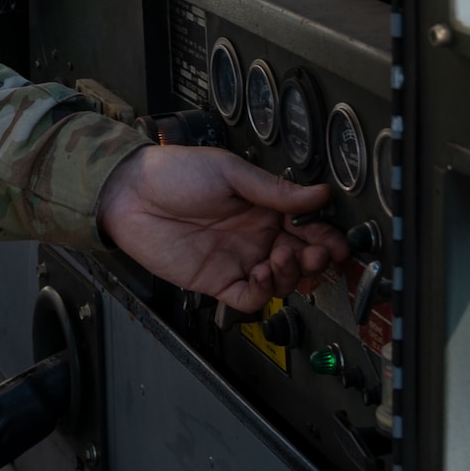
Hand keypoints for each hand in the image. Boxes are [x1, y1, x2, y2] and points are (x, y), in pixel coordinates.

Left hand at [95, 144, 349, 313]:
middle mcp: (254, 236)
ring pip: (281, 282)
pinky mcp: (217, 280)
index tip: (339, 242)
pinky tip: (262, 274)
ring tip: (283, 257)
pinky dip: (263, 292)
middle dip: (317, 260)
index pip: (307, 228)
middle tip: (320, 253)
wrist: (130, 193)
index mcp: (263, 207)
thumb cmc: (174, 173)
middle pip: (301, 259)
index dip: (326, 237)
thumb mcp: (230, 172)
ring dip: (292, 274)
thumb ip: (275, 190)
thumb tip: (319, 193)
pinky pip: (250, 298)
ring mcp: (237, 259)